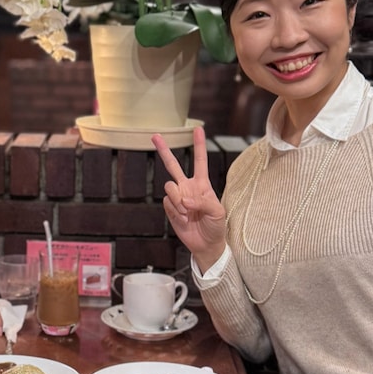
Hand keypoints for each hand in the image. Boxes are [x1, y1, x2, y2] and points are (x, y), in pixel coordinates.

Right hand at [152, 126, 226, 272]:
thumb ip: (203, 201)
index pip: (200, 161)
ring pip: (169, 187)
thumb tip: (185, 199)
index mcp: (202, 184)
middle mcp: (188, 187)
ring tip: (187, 212)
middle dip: (164, 150)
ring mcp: (178, 198)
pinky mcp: (170, 209)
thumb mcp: (217, 212)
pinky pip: (168, 203)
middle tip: (155, 136)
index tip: (197, 129)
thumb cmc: (216, 226)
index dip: (198, 145)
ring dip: (178, 199)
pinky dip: (175, 211)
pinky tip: (183, 219)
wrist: (206, 244)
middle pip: (173, 165)